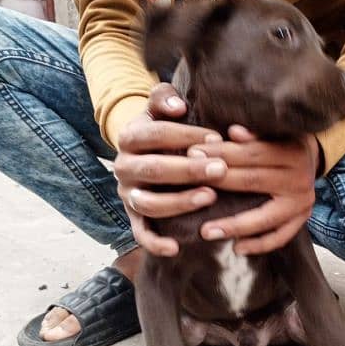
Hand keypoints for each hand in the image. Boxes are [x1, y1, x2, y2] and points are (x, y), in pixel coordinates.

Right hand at [114, 83, 227, 255]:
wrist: (141, 150)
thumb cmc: (160, 126)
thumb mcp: (159, 107)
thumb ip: (164, 97)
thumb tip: (177, 106)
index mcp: (129, 137)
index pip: (155, 135)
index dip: (186, 136)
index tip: (217, 139)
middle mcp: (123, 167)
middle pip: (154, 170)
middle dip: (189, 170)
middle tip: (221, 170)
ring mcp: (128, 194)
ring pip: (150, 203)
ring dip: (180, 202)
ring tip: (210, 197)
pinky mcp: (133, 216)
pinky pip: (140, 233)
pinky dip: (154, 243)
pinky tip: (176, 248)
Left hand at [188, 125, 319, 254]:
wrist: (313, 158)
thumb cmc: (282, 142)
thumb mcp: (273, 132)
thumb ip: (253, 134)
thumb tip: (233, 132)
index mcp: (292, 152)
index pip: (251, 154)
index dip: (221, 153)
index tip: (193, 154)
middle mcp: (299, 179)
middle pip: (253, 182)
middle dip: (219, 183)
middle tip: (189, 188)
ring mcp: (302, 203)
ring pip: (265, 217)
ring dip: (234, 226)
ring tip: (206, 232)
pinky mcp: (302, 220)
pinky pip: (280, 237)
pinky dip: (259, 245)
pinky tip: (236, 248)